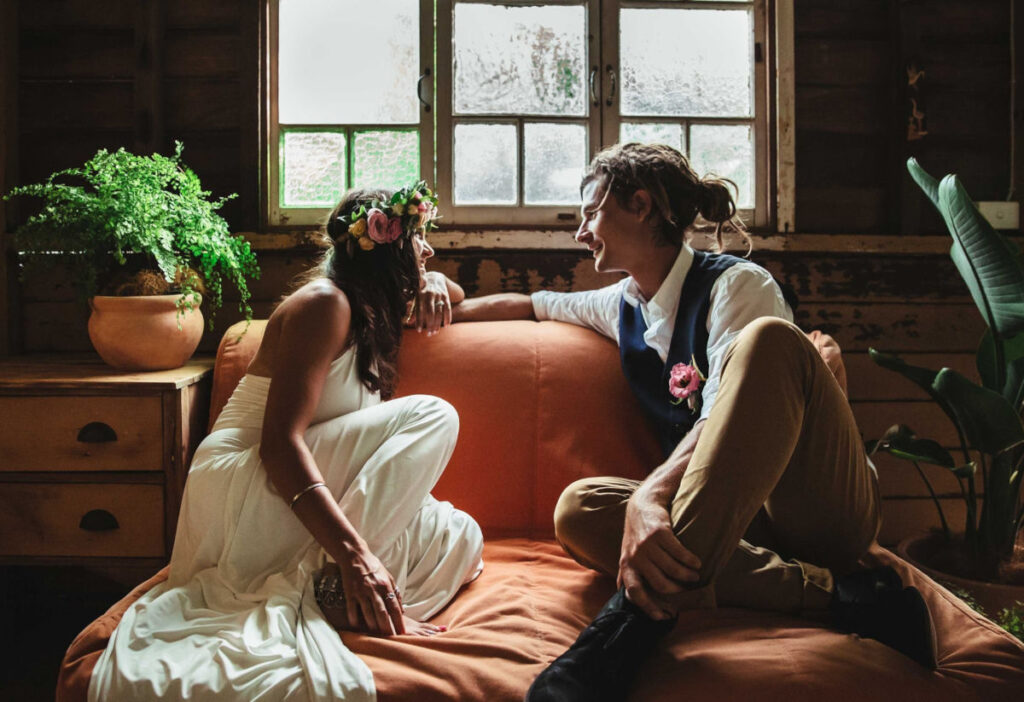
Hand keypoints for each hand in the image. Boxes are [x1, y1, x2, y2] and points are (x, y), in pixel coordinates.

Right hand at [338, 547, 404, 635]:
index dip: (399, 621)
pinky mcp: (350, 592)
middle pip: (382, 612)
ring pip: (368, 612)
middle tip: (391, 639)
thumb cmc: (374, 567)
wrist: (355, 556)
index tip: (402, 632)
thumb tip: (402, 610)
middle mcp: (374, 590)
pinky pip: (352, 608)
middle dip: (387, 627)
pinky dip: (354, 618)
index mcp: (385, 586)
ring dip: (373, 626)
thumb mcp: (388, 577)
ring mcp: (361, 592)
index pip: (394, 607)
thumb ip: (395, 593)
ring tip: (377, 637)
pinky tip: (357, 627)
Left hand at [413, 271, 451, 335]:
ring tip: (436, 332)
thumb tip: (408, 322)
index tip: (418, 330)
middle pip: (430, 312)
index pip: (419, 310)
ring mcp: (439, 295)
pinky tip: (447, 325)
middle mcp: (430, 294)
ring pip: (439, 311)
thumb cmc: (422, 290)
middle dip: (430, 324)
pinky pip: (448, 308)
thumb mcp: (416, 297)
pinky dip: (448, 317)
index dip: (419, 320)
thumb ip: (413, 309)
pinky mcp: (446, 296)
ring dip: (438, 323)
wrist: (435, 277)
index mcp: (420, 294)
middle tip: (429, 334)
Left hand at [618, 489, 701, 619]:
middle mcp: (636, 556)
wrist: (642, 505)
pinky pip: (679, 553)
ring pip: (672, 570)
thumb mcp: (627, 553)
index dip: (648, 607)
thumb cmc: (636, 534)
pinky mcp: (660, 533)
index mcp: (626, 565)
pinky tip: (696, 562)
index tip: (663, 616)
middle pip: (660, 584)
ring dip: (688, 576)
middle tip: (686, 589)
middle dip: (677, 590)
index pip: (635, 592)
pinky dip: (691, 560)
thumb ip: (627, 572)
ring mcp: (647, 545)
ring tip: (695, 575)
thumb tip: (621, 593)